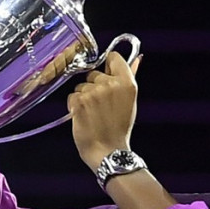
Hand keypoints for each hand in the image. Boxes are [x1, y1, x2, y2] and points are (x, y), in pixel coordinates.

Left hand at [67, 51, 141, 169]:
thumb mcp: (130, 102)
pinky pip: (72, 96)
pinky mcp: (80, 101)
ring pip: (81, 85)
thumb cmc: (119, 129)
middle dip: (94, 86)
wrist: (108, 151)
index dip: (108, 66)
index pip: (113, 57)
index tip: (107, 75)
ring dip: (83, 97)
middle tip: (101, 106)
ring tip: (93, 114)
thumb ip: (130, 77)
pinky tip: (84, 117)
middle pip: (94, 73)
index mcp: (127, 83)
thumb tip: (137, 59)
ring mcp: (94, 92)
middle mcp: (111, 85)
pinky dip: (74, 106)